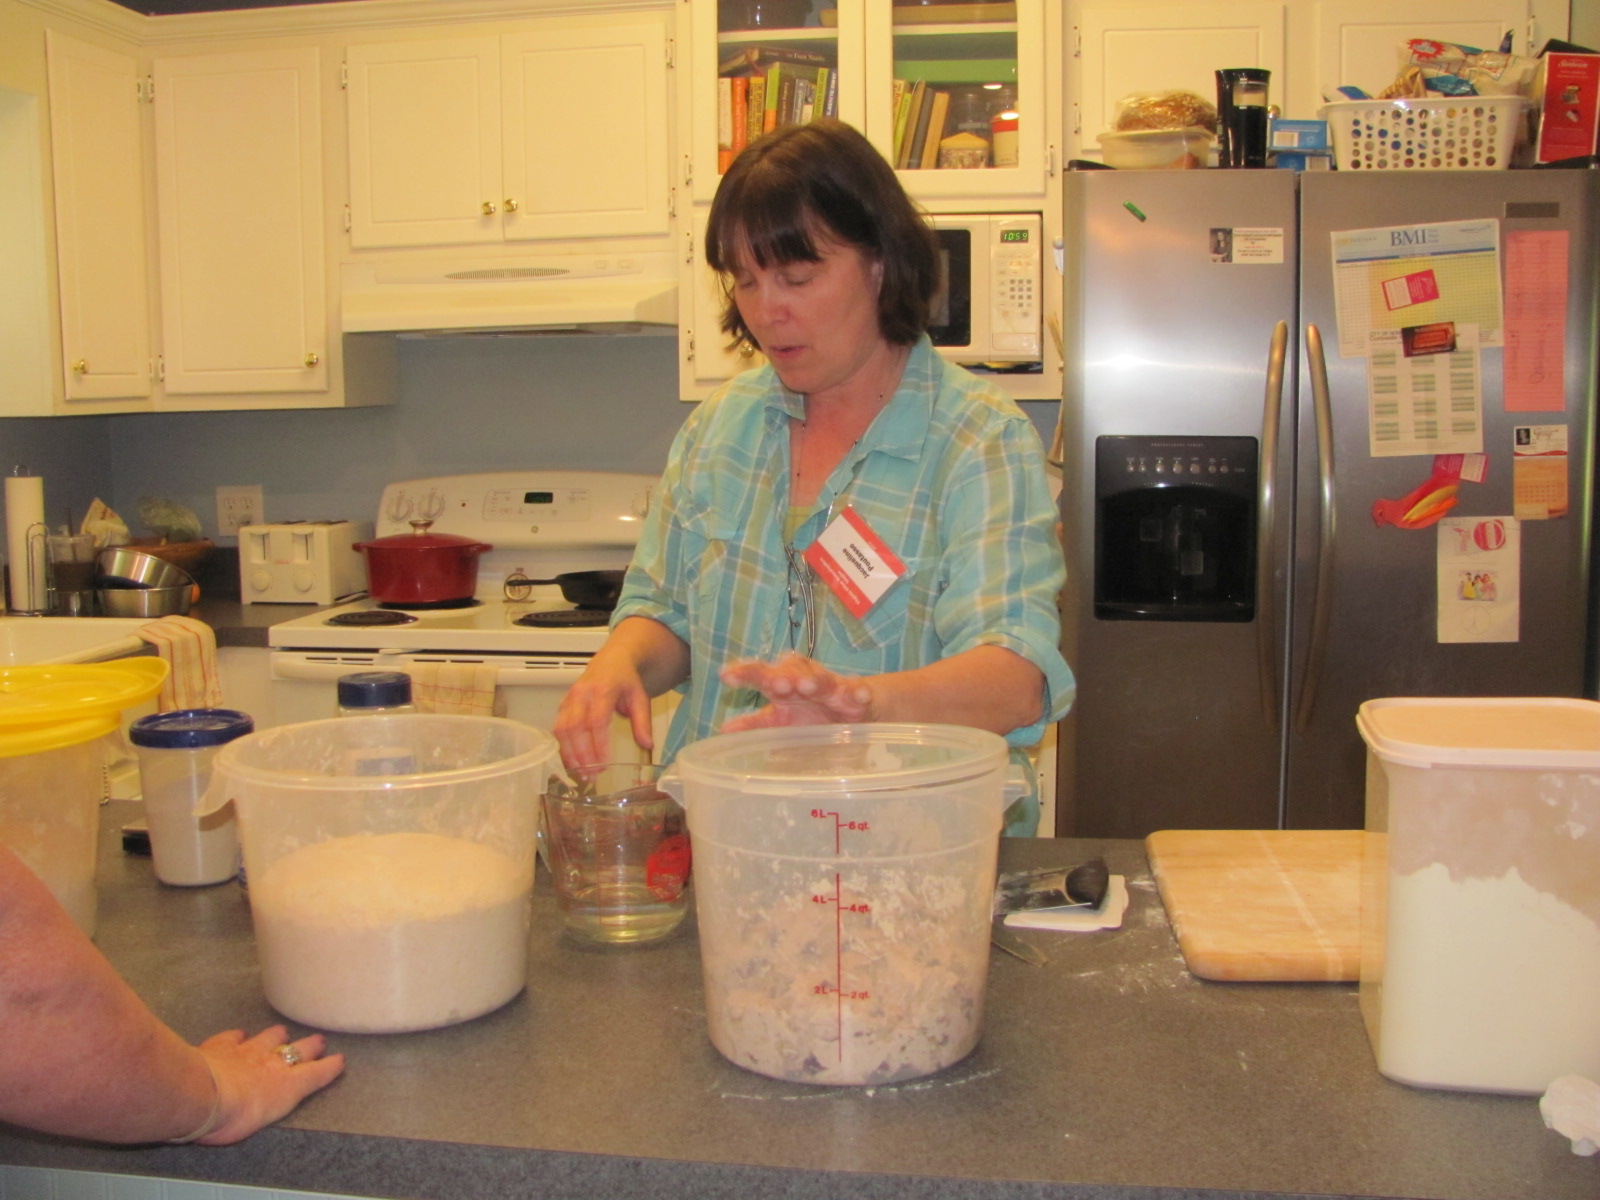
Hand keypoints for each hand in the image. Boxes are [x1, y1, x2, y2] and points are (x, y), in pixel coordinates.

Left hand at [196, 1025, 343, 1145]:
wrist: (203, 1094)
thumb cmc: (233, 1118)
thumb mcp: (260, 1122)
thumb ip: (268, 1106)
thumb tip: (267, 1102)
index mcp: (288, 1085)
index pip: (317, 1073)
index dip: (330, 1066)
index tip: (340, 1060)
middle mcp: (274, 1063)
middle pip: (300, 1050)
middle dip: (311, 1046)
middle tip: (319, 1041)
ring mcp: (249, 1050)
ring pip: (271, 1036)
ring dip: (277, 1035)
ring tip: (281, 1033)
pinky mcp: (225, 1044)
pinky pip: (235, 1036)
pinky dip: (238, 1036)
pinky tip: (239, 1035)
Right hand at [553, 656, 653, 774]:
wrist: (612, 660)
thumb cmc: (626, 680)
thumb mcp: (640, 697)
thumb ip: (643, 722)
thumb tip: (647, 745)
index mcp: (602, 689)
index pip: (597, 721)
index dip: (598, 745)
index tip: (604, 764)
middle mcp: (581, 693)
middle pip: (575, 728)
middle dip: (581, 754)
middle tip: (592, 775)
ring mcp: (569, 698)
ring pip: (561, 729)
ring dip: (570, 754)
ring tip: (582, 773)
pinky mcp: (562, 705)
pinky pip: (557, 728)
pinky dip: (563, 747)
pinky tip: (573, 762)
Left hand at [718, 653, 876, 732]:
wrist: (851, 712)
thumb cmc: (809, 717)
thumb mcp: (780, 724)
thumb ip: (756, 726)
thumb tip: (725, 732)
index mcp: (781, 688)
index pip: (759, 676)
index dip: (743, 675)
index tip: (726, 676)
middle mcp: (803, 681)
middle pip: (789, 671)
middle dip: (781, 675)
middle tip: (774, 684)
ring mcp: (830, 687)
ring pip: (821, 679)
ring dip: (813, 680)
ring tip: (806, 686)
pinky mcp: (854, 695)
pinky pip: (856, 691)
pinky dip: (857, 692)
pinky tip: (858, 695)